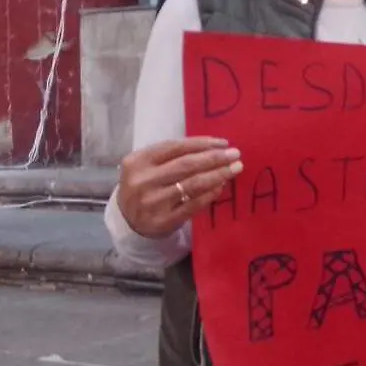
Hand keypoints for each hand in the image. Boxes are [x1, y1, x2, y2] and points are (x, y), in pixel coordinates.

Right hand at [116, 137, 243, 238]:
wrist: (128, 221)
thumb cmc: (146, 186)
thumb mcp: (148, 166)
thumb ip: (173, 156)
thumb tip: (214, 148)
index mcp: (138, 161)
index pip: (175, 147)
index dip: (202, 143)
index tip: (224, 143)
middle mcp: (143, 181)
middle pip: (186, 165)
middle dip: (215, 158)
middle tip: (236, 155)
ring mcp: (152, 202)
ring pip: (192, 184)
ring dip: (218, 174)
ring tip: (234, 169)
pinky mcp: (163, 220)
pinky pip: (193, 204)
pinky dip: (210, 194)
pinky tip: (221, 186)